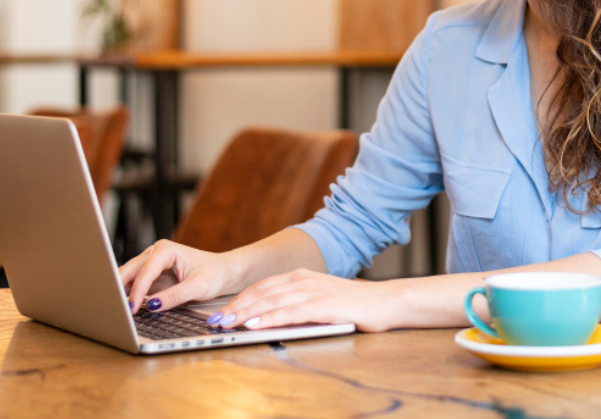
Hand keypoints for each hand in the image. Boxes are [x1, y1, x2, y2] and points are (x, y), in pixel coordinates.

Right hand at [119, 239, 233, 313]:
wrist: (222, 272)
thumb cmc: (214, 274)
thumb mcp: (198, 287)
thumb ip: (175, 296)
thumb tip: (152, 305)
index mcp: (165, 249)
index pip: (145, 271)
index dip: (137, 291)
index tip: (131, 308)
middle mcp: (154, 253)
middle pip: (129, 271)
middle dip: (119, 289)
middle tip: (114, 311)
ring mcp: (150, 265)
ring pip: (127, 278)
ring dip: (121, 293)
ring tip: (114, 312)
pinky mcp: (150, 277)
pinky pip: (133, 286)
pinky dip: (127, 296)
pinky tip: (123, 309)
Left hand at [211, 269, 396, 332]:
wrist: (385, 301)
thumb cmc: (353, 305)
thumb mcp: (319, 299)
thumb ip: (295, 303)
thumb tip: (267, 317)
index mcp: (301, 276)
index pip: (262, 287)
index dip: (239, 300)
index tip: (219, 312)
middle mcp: (304, 280)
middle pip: (262, 293)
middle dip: (235, 308)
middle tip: (215, 321)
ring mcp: (314, 291)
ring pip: (272, 301)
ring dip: (247, 313)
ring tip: (228, 324)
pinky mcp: (324, 305)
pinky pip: (291, 312)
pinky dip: (271, 318)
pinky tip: (256, 324)